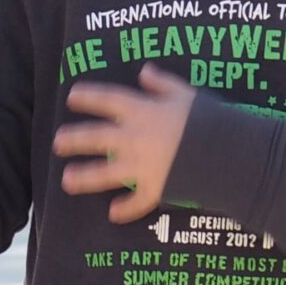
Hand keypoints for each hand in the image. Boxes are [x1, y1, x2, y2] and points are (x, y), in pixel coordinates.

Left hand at [53, 65, 195, 221]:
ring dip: (85, 177)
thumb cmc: (209, 119)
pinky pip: (137, 202)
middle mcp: (135, 139)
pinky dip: (125, 209)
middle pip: (97, 137)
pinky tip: (113, 214)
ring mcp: (142, 166)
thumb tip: (144, 70)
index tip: (72, 97)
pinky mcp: (155, 189)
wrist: (227, 153)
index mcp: (143, 111)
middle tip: (58, 142)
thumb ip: (163, 83)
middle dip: (75, 139)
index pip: (109, 100)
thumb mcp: (187, 93)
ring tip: (66, 180)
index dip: (89, 97)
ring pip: (106, 173)